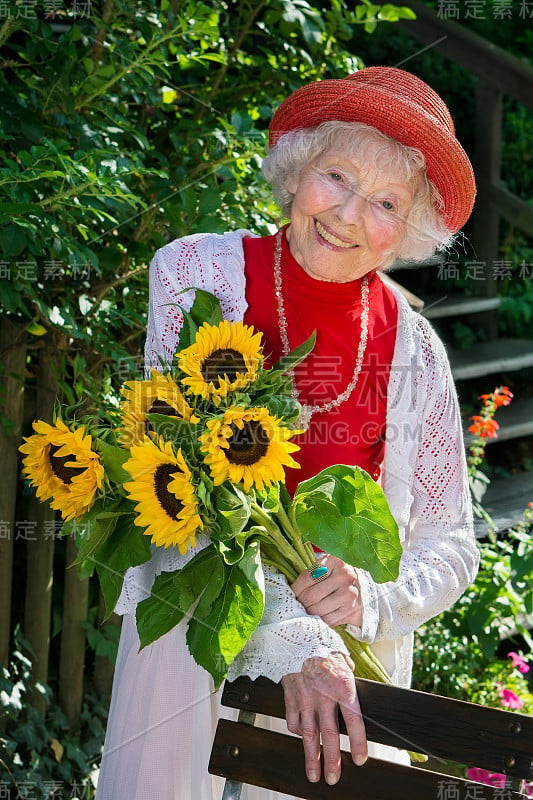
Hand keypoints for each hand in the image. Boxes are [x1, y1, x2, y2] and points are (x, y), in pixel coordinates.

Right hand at [281, 653, 366, 783]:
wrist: (294, 637)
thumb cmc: (321, 646)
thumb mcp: (342, 658)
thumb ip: (348, 673)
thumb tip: (352, 677)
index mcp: (342, 686)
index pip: (354, 721)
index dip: (358, 743)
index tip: (360, 759)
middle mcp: (324, 696)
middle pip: (330, 735)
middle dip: (333, 760)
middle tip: (334, 778)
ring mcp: (305, 699)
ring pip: (310, 735)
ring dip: (312, 757)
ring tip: (314, 775)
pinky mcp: (290, 697)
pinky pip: (293, 722)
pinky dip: (298, 732)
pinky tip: (303, 738)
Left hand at [291, 554, 362, 627]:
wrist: (364, 589)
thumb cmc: (339, 576)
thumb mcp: (328, 567)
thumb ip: (312, 572)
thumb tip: (290, 589)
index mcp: (334, 561)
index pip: (307, 577)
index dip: (295, 588)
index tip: (290, 594)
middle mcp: (344, 576)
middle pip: (311, 595)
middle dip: (300, 603)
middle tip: (296, 606)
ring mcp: (349, 594)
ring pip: (318, 610)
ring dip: (307, 614)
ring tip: (303, 612)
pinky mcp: (352, 611)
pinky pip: (328, 620)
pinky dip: (318, 621)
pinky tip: (315, 618)